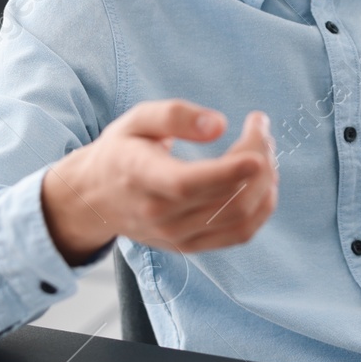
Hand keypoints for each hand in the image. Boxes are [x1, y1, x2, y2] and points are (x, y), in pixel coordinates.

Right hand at [41, 100, 278, 263]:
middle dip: (259, 162)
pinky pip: (240, 234)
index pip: (187, 183)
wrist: (95, 199)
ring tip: (265, 152)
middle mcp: (159, 215)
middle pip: (226, 199)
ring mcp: (176, 236)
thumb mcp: (136, 120)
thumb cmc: (121, 152)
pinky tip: (263, 182)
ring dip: (265, 184)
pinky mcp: (191, 246)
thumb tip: (219, 124)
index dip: (228, 171)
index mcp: (140, 177)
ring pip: (239, 218)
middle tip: (261, 129)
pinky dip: (261, 208)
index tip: (258, 152)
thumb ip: (174, 115)